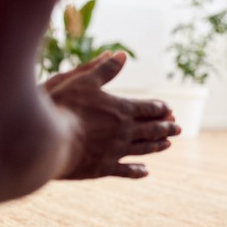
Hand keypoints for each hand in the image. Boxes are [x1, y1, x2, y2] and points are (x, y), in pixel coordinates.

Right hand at [44, 52, 180, 179]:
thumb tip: (122, 54)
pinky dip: (137, 171)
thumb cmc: (63, 107)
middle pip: (151, 129)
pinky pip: (125, 170)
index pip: (148, 108)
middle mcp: (124, 132)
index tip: (169, 110)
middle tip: (179, 129)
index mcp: (122, 110)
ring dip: (157, 146)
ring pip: (143, 149)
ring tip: (168, 144)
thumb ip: (104, 69)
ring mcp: (115, 152)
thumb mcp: (83, 81)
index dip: (160, 108)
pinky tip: (145, 171)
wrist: (47, 140)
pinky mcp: (103, 168)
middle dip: (166, 128)